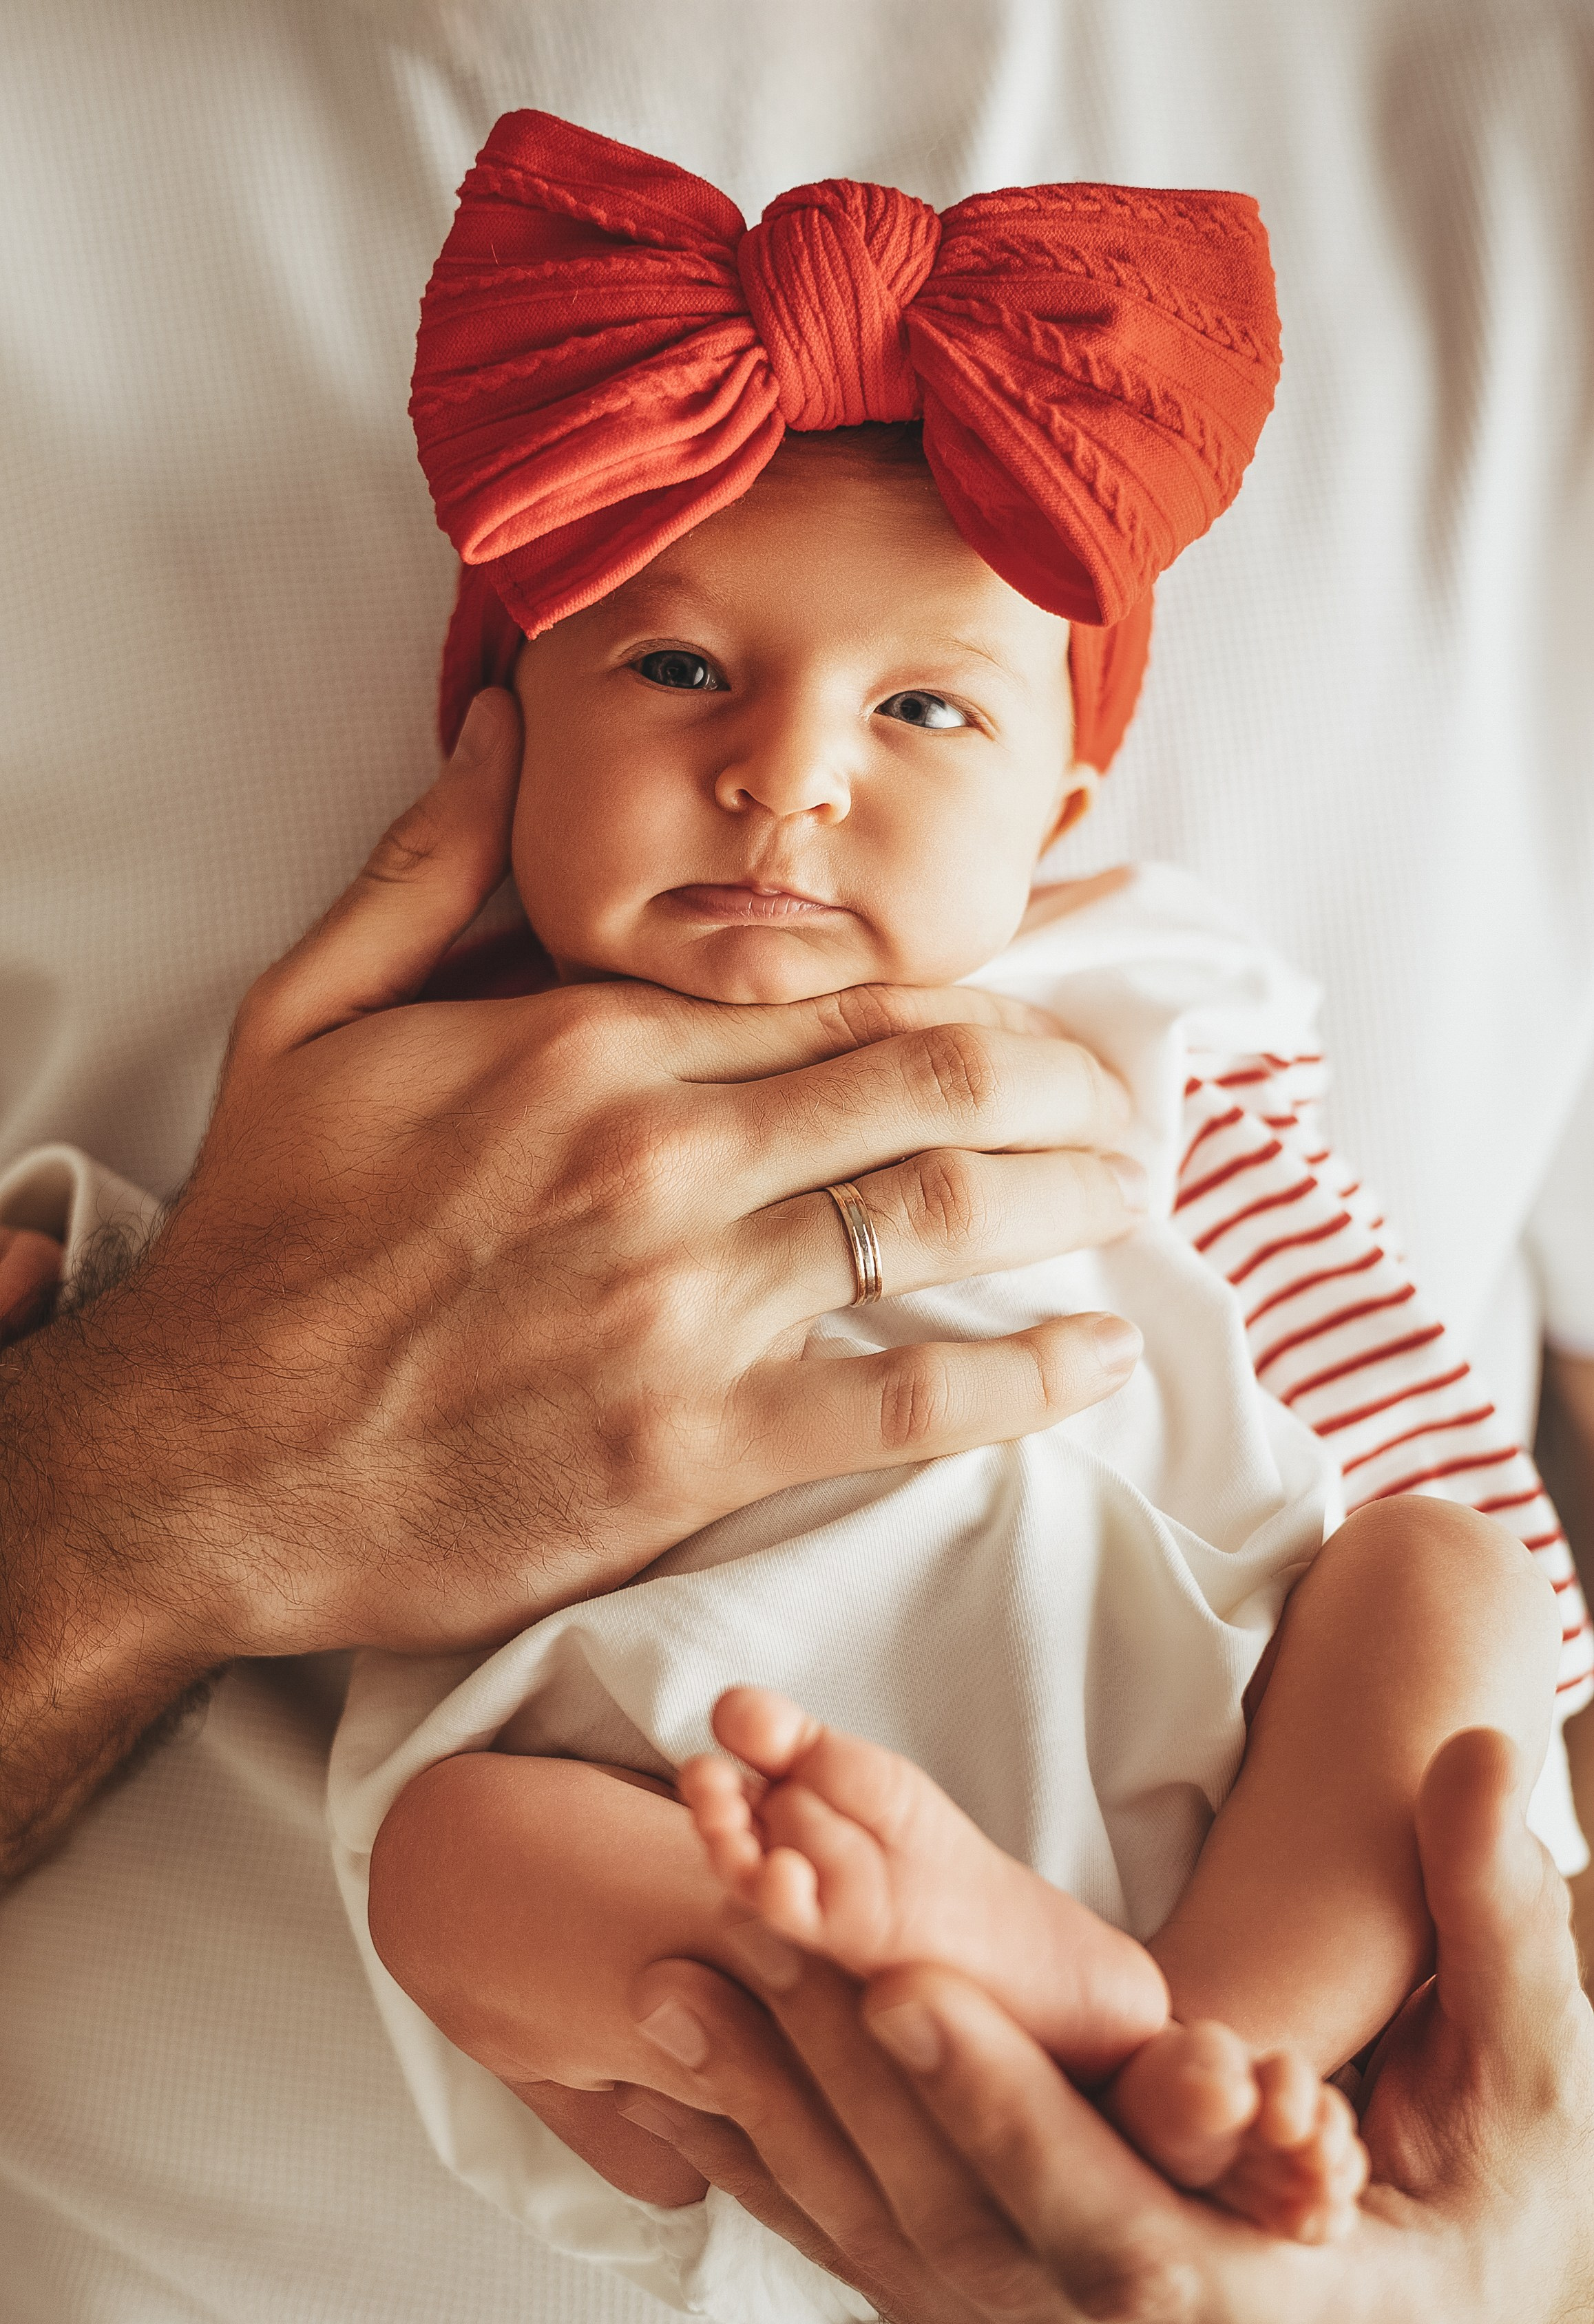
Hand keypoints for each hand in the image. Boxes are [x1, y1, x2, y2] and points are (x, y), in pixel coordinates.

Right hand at [0, 686, 1143, 1875]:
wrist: (202, 1459)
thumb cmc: (264, 1244)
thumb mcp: (307, 1015)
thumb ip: (424, 869)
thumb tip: (491, 727)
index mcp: (588, 1042)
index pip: (839, 986)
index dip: (975, 992)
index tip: (1045, 1009)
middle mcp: (662, 1154)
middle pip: (932, 1077)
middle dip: (1063, 1081)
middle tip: (1124, 1101)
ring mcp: (686, 1302)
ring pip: (945, 1213)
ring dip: (1073, 1198)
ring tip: (1134, 1196)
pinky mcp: (692, 1445)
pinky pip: (906, 1398)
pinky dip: (1023, 1378)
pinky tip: (1093, 1361)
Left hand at [615, 1728, 1593, 2323]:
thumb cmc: (1504, 2196)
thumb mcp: (1534, 2077)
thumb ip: (1502, 1921)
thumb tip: (1484, 1761)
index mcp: (1285, 2318)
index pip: (1121, 2230)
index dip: (1010, 2114)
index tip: (909, 1986)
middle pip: (971, 2234)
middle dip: (855, 2085)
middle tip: (757, 1934)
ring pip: (896, 2252)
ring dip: (779, 2117)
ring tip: (672, 1985)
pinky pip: (872, 2258)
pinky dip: (774, 2171)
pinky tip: (677, 2086)